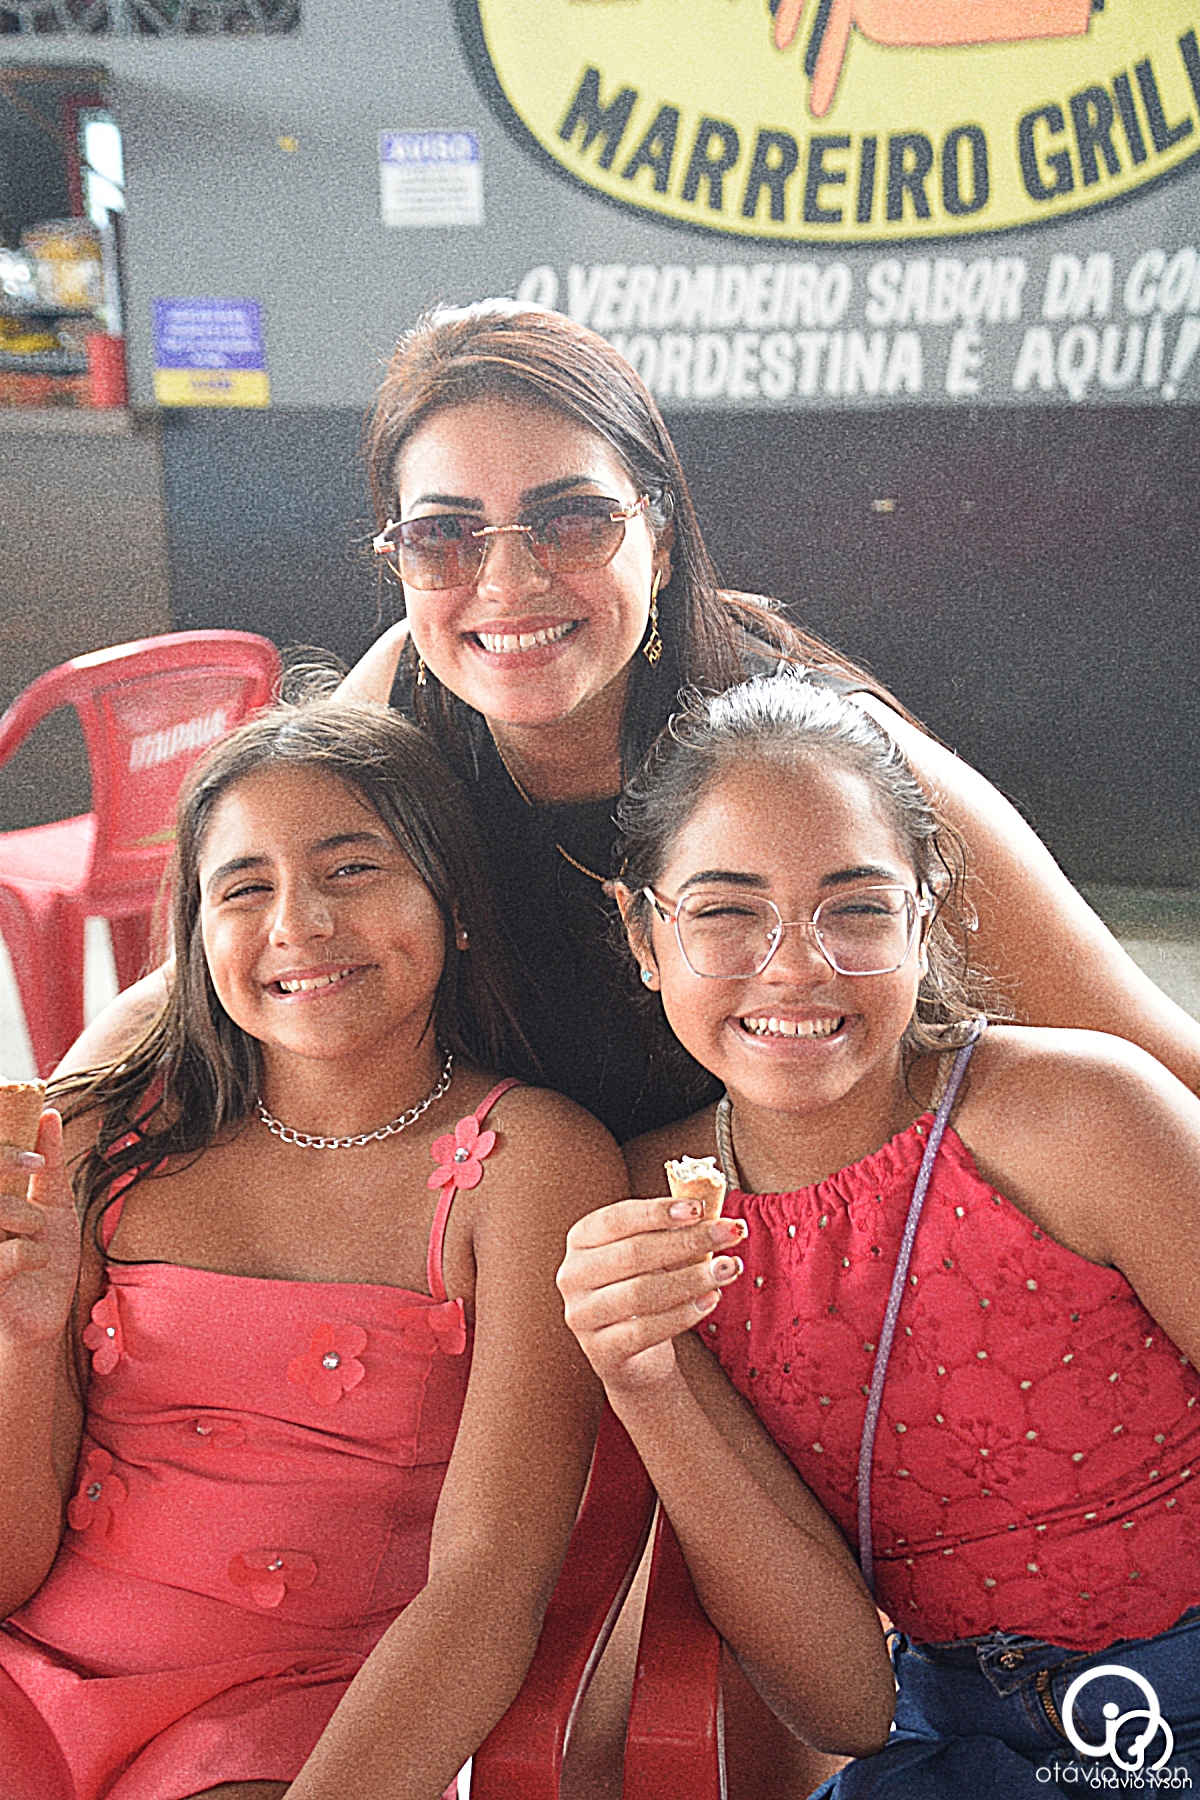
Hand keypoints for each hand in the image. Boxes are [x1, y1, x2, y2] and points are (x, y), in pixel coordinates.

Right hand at [0, 1112, 79, 1350]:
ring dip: (26, 1215)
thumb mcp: (55, 1205)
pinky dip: (33, 1252)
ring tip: (37, 1230)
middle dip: (6, 1164)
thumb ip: (49, 1163)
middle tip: (35, 1168)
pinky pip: (8, 1254)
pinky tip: (35, 1262)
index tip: (34, 1157)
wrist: (47, 1315)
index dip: (3, 1153)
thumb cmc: (47, 1258)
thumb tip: (47, 1115)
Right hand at [557, 1197, 745, 1394]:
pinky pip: (646, 1330)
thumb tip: (715, 1219)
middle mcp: (572, 1275)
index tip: (699, 1208)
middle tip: (731, 1234)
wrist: (632, 1353)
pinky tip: (710, 1301)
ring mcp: (582, 1315)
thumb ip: (672, 1233)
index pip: (618, 1218)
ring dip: (692, 1278)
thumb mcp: (651, 1255)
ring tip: (728, 1268)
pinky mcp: (601, 1351)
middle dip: (688, 1241)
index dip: (659, 1212)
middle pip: (634, 1253)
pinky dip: (683, 1314)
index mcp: (581, 1239)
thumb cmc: (644, 1288)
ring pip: (641, 1292)